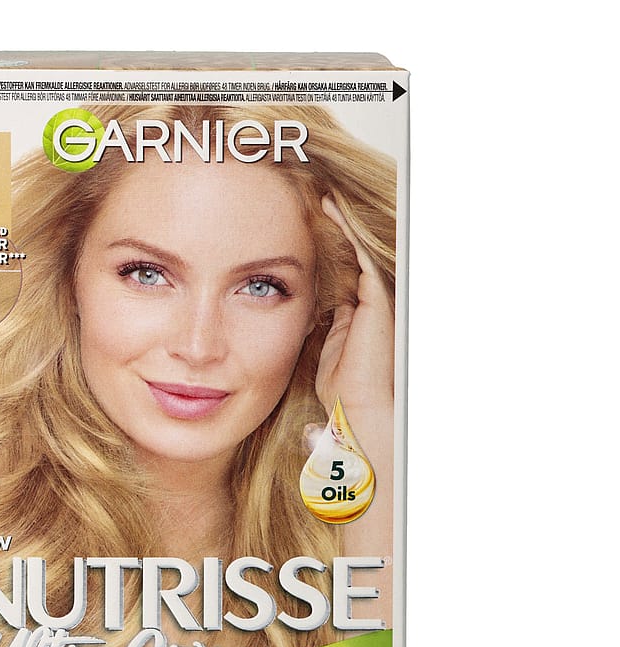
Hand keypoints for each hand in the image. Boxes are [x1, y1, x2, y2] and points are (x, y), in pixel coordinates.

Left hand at [315, 195, 394, 416]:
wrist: (354, 404)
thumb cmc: (342, 386)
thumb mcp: (332, 348)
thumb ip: (332, 326)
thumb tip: (326, 311)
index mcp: (364, 313)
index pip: (349, 270)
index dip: (334, 247)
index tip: (312, 228)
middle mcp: (376, 301)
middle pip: (357, 253)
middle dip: (340, 227)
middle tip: (318, 201)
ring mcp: (380, 296)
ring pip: (361, 247)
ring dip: (343, 221)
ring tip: (324, 197)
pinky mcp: (378, 294)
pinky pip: (360, 250)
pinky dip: (346, 227)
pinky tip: (329, 208)